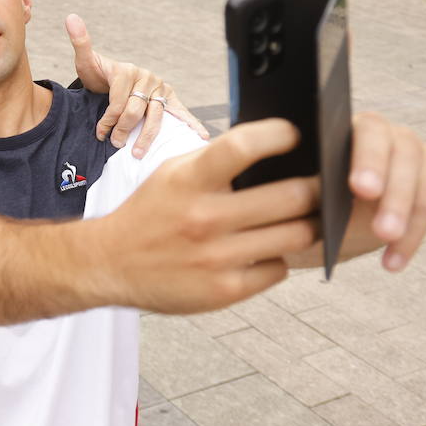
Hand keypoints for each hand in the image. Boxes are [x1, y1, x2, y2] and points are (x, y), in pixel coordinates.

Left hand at [65, 14, 209, 156]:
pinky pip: (179, 111)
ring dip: (148, 136)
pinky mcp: (169, 97)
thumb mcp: (87, 60)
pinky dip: (190, 122)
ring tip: (138, 153)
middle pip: (136, 110)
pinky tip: (201, 134)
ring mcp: (160, 88)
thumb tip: (71, 18)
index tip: (100, 133)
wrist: (112, 77)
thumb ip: (80, 42)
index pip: (119, 101)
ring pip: (156, 115)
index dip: (108, 119)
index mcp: (127, 70)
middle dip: (124, 130)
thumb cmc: (98, 73)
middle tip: (115, 144)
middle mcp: (146, 77)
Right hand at [91, 118, 316, 313]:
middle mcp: (203, 217)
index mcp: (188, 180)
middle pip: (291, 196)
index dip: (280, 135)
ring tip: (303, 218)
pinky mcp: (224, 290)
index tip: (296, 136)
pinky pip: (279, 269)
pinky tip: (263, 251)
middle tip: (317, 185)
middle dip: (314, 187)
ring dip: (307, 225)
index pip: (244, 146)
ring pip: (297, 235)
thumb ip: (216, 161)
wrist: (108, 263)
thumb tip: (272, 147)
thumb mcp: (172, 174)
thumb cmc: (149, 213)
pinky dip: (277, 258)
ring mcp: (215, 257)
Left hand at [313, 112, 425, 271]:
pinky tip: (392, 262)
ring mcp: (415, 152)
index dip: (368, 159)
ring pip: (424, 179)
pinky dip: (414, 236)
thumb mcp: (302, 191)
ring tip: (386, 243)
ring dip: (407, 216)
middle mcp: (388, 132)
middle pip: (403, 153)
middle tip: (382, 229)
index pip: (368, 130)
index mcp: (350, 125)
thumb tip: (306, 191)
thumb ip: (309, 186)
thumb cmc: (309, 198)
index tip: (359, 190)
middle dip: (393, 193)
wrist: (331, 216)